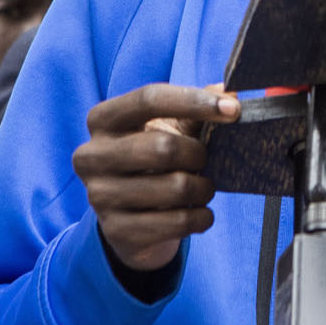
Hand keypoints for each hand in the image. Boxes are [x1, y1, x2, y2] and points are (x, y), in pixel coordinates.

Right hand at [73, 83, 238, 272]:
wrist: (132, 221)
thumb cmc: (154, 161)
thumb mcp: (169, 128)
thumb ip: (197, 106)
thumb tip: (232, 94)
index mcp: (102, 120)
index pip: (149, 98)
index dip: (194, 100)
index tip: (233, 110)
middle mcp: (92, 155)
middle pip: (163, 146)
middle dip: (198, 154)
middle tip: (205, 161)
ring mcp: (99, 196)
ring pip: (175, 186)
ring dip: (203, 188)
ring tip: (203, 188)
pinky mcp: (116, 230)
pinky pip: (177, 222)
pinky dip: (202, 217)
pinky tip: (201, 214)